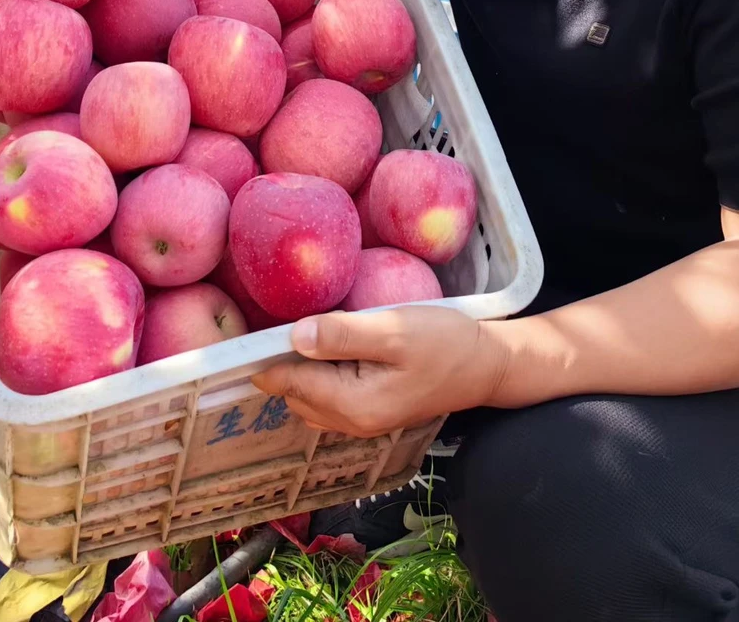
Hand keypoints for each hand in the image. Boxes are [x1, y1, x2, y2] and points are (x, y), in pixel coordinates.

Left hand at [251, 307, 507, 436]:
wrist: (488, 365)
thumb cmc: (444, 343)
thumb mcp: (394, 331)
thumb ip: (343, 335)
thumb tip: (294, 337)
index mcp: (352, 406)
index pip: (287, 383)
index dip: (266, 355)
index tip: (250, 326)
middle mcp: (350, 421)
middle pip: (292, 392)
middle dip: (282, 361)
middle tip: (281, 318)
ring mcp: (361, 419)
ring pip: (307, 396)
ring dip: (300, 367)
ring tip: (305, 328)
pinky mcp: (371, 408)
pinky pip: (326, 394)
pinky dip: (318, 373)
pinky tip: (329, 344)